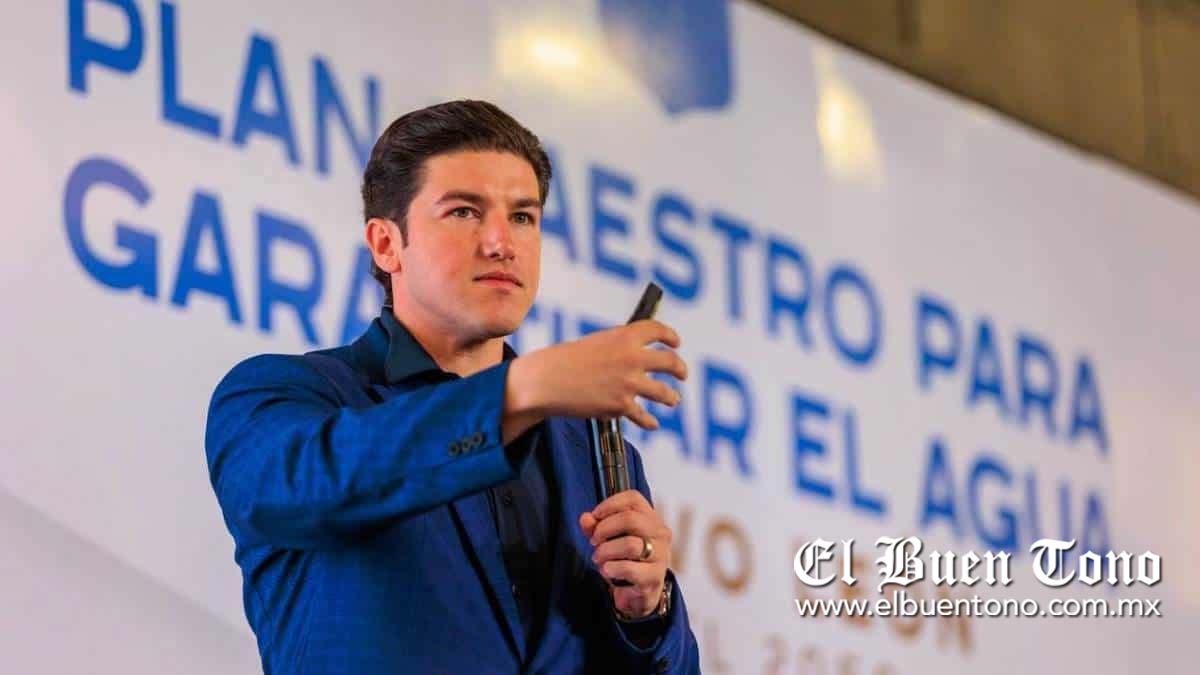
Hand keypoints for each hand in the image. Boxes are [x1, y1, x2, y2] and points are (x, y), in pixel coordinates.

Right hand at [505, 320, 687, 439]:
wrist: (546, 381)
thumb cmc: (564, 361)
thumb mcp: (595, 344)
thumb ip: (619, 348)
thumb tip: (635, 357)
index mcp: (624, 336)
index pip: (658, 331)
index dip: (671, 336)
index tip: (675, 342)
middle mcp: (632, 358)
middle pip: (671, 362)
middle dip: (680, 369)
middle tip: (682, 373)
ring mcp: (629, 383)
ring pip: (665, 393)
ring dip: (672, 397)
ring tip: (673, 399)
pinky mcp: (622, 406)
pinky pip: (645, 416)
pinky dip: (650, 421)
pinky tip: (652, 423)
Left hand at [579, 489, 671, 618]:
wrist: (640, 592)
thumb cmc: (627, 560)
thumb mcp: (608, 540)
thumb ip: (595, 527)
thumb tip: (585, 519)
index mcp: (650, 518)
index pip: (633, 498)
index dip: (610, 504)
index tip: (595, 516)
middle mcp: (660, 533)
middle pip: (630, 519)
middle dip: (604, 529)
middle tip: (594, 541)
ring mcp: (660, 555)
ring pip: (630, 544)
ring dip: (606, 552)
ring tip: (599, 558)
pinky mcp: (655, 577)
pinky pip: (630, 569)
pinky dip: (612, 569)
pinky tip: (608, 571)